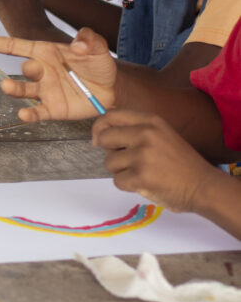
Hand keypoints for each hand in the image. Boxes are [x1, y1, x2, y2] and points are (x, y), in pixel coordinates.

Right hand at [0, 27, 116, 121]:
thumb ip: (89, 40)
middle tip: (33, 70)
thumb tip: (79, 44)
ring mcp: (44, 91)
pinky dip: (29, 115)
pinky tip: (23, 115)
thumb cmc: (99, 64)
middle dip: (26, 70)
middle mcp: (41, 72)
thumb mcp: (98, 47)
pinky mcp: (52, 109)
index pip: (14, 46)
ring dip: (14, 89)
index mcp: (45, 53)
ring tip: (7, 87)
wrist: (112, 89)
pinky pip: (37, 112)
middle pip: (24, 70)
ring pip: (24, 90)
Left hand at [92, 110, 225, 211]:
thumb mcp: (161, 135)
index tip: (98, 139)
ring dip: (120, 170)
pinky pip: (117, 181)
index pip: (111, 115)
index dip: (99, 127)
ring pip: (109, 162)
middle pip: (104, 138)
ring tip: (141, 172)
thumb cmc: (179, 162)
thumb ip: (135, 129)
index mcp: (151, 121)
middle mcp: (146, 134)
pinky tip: (144, 183)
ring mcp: (143, 155)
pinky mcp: (141, 176)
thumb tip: (100, 133)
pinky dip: (127, 185)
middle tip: (127, 160)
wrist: (203, 186)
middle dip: (110, 151)